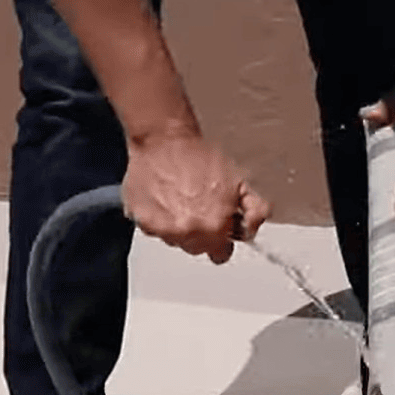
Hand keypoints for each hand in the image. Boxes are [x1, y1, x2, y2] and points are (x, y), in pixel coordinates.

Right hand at [121, 131, 270, 263]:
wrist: (164, 140)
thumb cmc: (200, 157)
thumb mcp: (240, 180)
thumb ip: (254, 210)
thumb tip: (252, 228)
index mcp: (213, 227)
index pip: (221, 255)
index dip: (223, 240)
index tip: (221, 227)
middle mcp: (186, 232)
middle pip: (197, 248)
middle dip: (202, 232)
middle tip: (200, 206)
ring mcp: (161, 228)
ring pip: (175, 240)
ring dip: (179, 226)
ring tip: (181, 198)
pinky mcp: (140, 219)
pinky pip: (154, 229)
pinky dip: (159, 218)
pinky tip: (165, 197)